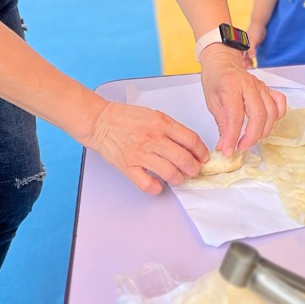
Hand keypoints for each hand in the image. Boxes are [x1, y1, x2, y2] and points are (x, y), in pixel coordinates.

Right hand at [84, 101, 208, 194]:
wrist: (101, 121)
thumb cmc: (127, 118)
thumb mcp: (154, 115)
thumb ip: (172, 129)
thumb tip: (190, 145)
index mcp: (162, 123)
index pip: (191, 140)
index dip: (201, 152)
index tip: (203, 158)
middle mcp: (153, 138)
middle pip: (184, 159)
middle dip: (194, 169)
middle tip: (193, 170)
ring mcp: (140, 154)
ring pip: (170, 173)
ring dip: (178, 178)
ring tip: (178, 177)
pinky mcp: (128, 167)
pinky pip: (147, 184)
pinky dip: (157, 188)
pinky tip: (159, 185)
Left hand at [199, 47, 286, 154]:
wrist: (223, 62)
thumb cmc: (216, 80)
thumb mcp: (212, 102)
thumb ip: (222, 123)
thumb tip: (226, 145)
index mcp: (231, 86)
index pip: (235, 116)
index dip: (232, 137)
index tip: (228, 150)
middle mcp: (249, 85)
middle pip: (258, 115)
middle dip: (251, 137)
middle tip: (240, 147)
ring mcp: (261, 86)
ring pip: (271, 112)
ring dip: (263, 131)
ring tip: (250, 139)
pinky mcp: (268, 89)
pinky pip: (279, 103)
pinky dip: (276, 116)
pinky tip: (266, 124)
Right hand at [243, 23, 266, 68]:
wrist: (260, 24)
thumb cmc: (255, 31)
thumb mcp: (253, 41)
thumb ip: (252, 50)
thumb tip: (251, 58)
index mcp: (242, 45)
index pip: (240, 56)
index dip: (242, 62)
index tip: (245, 68)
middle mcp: (244, 46)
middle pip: (243, 57)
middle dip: (245, 63)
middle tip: (250, 68)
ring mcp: (249, 46)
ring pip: (247, 56)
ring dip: (249, 61)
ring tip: (252, 67)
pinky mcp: (253, 45)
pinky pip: (251, 53)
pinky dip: (252, 58)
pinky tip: (254, 62)